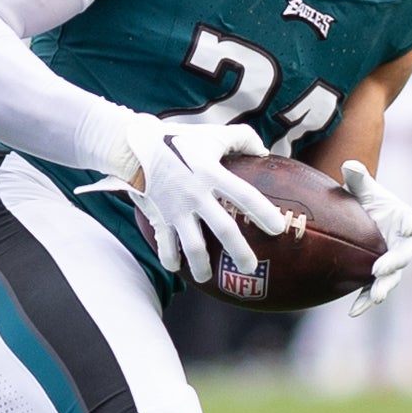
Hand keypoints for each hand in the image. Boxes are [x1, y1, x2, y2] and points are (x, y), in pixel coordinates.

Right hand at [119, 114, 287, 283]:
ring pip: (193, 247)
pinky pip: (165, 246)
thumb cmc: (178, 139)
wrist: (133, 145)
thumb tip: (265, 152)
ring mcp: (176, 209)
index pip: (245, 195)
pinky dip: (171, 259)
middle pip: (223, 229)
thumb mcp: (212, 134)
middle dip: (240, 252)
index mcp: (212, 173)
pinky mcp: (159, 217)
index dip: (264, 212)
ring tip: (207, 278)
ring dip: (202, 266)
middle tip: (251, 268)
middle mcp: (196, 194)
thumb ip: (242, 138)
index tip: (278, 229)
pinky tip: (178, 267)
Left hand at [340, 159, 411, 314]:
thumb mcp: (361, 188)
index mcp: (404, 218)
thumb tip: (349, 166)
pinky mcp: (378, 277)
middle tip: (380, 269)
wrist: (362, 219)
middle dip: (394, 263)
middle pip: (403, 255)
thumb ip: (358, 178)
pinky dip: (364, 301)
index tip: (407, 228)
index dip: (411, 224)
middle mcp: (403, 243)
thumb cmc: (366, 201)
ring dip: (384, 288)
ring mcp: (392, 262)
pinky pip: (372, 290)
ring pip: (392, 278)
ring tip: (376, 297)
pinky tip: (353, 311)